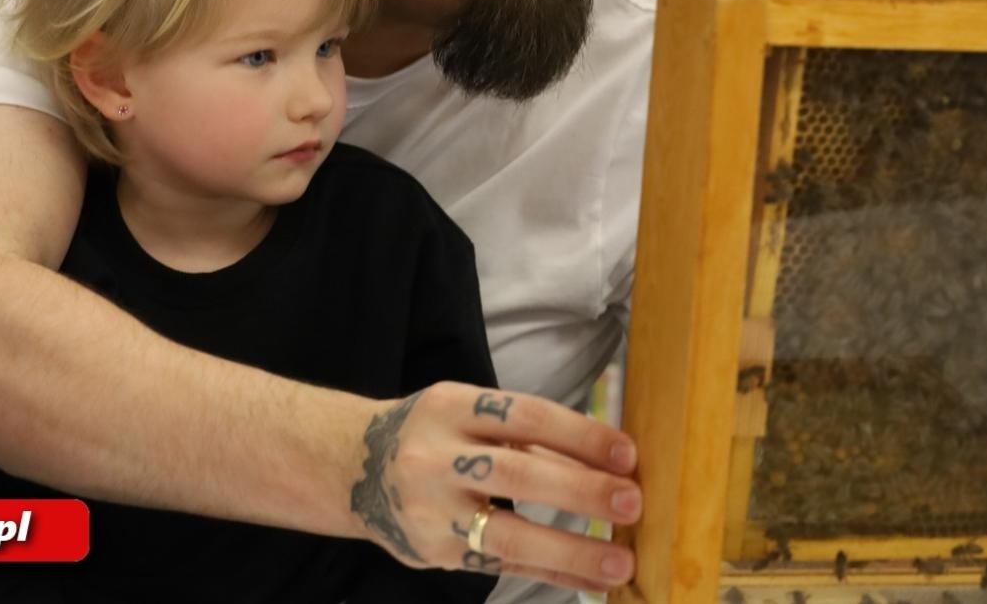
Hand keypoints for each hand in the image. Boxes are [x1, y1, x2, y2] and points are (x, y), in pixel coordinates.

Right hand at [346, 382, 641, 593]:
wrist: (355, 468)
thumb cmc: (434, 434)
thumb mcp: (468, 413)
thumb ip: (528, 435)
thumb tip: (609, 461)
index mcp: (451, 406)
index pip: (524, 416)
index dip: (580, 434)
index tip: (627, 454)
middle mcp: (435, 456)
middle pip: (517, 473)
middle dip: (581, 490)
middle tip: (631, 502)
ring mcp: (431, 509)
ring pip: (508, 532)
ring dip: (571, 549)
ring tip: (620, 559)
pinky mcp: (433, 551)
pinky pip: (501, 564)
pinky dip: (551, 573)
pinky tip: (591, 580)